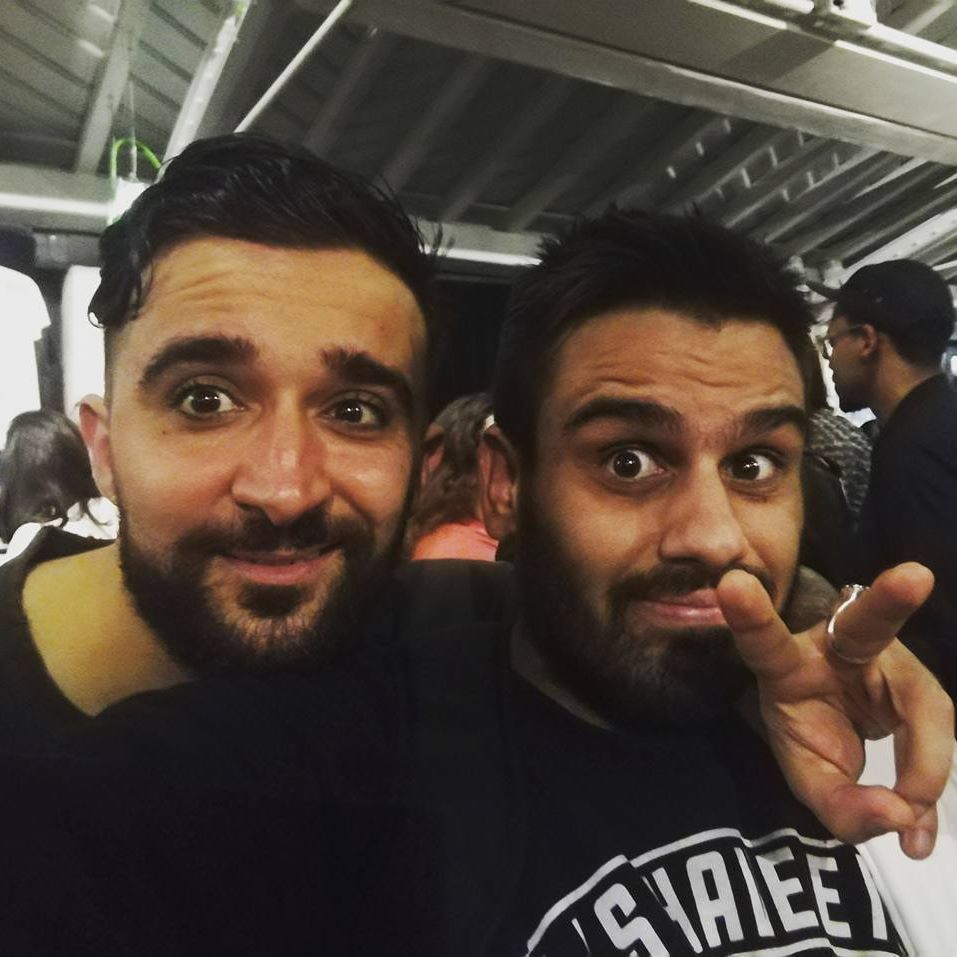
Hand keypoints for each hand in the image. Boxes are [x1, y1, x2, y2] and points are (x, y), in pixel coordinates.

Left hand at [718, 562, 953, 858]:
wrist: (837, 715)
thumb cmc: (809, 730)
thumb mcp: (808, 776)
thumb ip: (841, 806)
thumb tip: (900, 818)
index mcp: (786, 664)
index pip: (764, 642)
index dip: (749, 616)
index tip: (731, 584)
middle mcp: (839, 648)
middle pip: (866, 621)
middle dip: (890, 599)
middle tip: (915, 576)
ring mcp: (888, 658)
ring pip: (924, 703)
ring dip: (924, 768)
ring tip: (908, 828)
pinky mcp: (919, 679)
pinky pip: (937, 730)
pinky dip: (929, 783)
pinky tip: (917, 833)